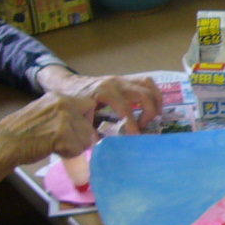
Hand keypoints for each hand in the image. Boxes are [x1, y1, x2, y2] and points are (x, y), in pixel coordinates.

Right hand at [0, 92, 96, 190]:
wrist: (5, 142)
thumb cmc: (21, 132)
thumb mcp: (44, 113)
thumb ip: (63, 114)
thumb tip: (85, 126)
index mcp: (58, 97)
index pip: (89, 105)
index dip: (87, 119)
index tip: (78, 130)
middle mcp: (63, 103)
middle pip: (89, 124)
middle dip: (82, 137)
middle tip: (66, 143)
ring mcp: (64, 118)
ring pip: (86, 138)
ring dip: (76, 147)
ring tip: (58, 147)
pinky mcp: (63, 134)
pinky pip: (78, 149)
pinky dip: (69, 154)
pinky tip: (55, 151)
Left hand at [36, 68, 161, 133]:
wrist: (68, 84)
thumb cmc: (74, 101)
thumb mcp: (80, 116)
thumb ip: (92, 130)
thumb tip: (105, 146)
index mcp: (104, 92)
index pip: (126, 109)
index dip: (133, 125)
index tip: (136, 137)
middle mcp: (117, 83)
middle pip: (144, 95)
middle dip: (148, 113)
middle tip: (143, 127)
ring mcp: (123, 79)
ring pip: (149, 85)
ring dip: (156, 101)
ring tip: (155, 116)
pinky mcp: (126, 79)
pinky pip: (146, 83)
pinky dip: (153, 94)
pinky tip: (152, 107)